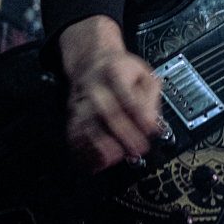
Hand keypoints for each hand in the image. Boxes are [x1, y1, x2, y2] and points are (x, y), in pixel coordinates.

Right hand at [57, 16, 162, 173]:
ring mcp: (80, 102)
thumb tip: (152, 123)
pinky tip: (97, 161)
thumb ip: (151, 98)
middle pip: (106, 113)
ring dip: (103, 147)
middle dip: (124, 135)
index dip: (140, 117)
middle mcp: (93, 87)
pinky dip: (83, 151)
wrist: (91, 62)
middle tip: (138, 149)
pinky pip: (74, 136)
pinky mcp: (71, 116)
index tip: (151, 130)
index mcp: (113, 72)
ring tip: (118, 157)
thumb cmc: (120, 70)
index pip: (127, 97)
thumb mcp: (144, 74)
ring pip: (87, 127)